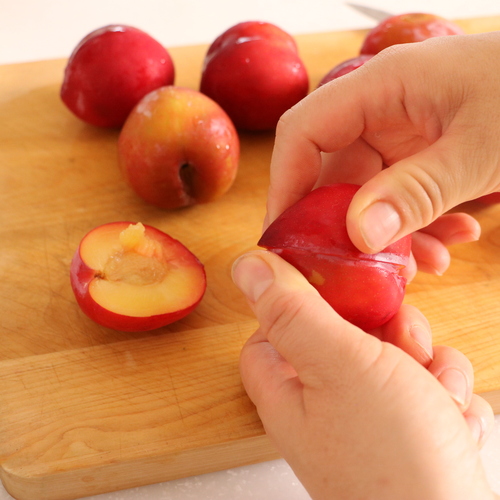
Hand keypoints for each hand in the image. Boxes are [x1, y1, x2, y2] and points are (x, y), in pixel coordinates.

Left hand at [232, 250, 495, 499]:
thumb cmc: (395, 457)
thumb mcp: (340, 363)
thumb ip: (293, 311)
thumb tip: (247, 266)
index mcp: (289, 391)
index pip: (270, 333)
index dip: (298, 304)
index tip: (333, 286)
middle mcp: (322, 409)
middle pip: (341, 337)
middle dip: (384, 330)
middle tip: (406, 340)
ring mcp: (367, 424)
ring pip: (391, 358)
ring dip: (425, 364)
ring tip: (437, 390)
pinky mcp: (408, 436)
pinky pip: (423, 389)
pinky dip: (444, 395)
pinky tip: (453, 419)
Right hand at [266, 32, 499, 276]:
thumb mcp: (482, 148)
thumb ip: (417, 190)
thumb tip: (358, 235)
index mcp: (381, 86)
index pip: (302, 133)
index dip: (284, 184)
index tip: (286, 237)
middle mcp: (383, 108)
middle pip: (331, 170)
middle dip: (343, 224)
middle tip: (357, 271)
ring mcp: (405, 131)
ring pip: (368, 190)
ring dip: (388, 233)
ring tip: (424, 262)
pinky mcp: (426, 151)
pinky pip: (401, 194)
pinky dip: (418, 224)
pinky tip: (450, 241)